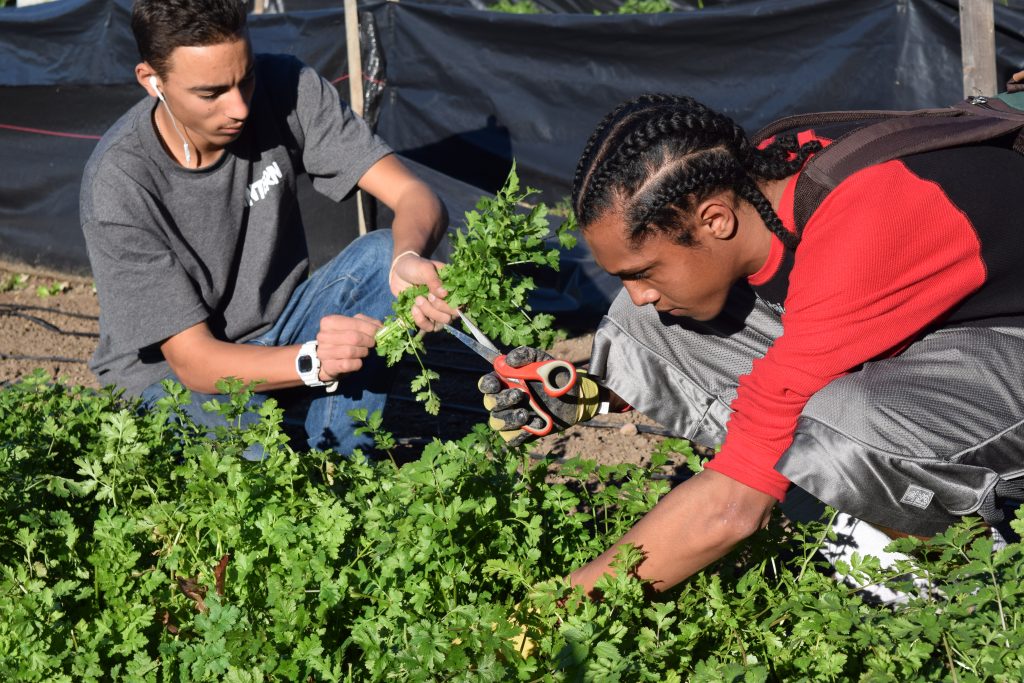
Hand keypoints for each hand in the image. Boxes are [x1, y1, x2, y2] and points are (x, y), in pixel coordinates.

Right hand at [316, 313, 381, 379]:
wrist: (329, 360)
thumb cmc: (344, 340)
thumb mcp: (354, 326)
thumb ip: (369, 323)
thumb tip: (382, 328)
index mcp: (329, 322)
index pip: (355, 323)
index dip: (370, 329)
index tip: (378, 333)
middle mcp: (323, 336)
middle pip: (353, 337)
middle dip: (368, 341)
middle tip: (372, 344)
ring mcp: (324, 352)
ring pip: (350, 352)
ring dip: (363, 352)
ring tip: (364, 352)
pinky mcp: (328, 366)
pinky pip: (348, 365)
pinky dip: (357, 363)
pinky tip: (357, 361)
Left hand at [389, 252, 456, 332]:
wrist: (398, 270)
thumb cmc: (415, 266)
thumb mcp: (425, 268)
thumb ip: (434, 280)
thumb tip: (444, 294)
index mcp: (452, 288)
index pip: (461, 304)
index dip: (451, 304)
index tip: (436, 294)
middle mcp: (447, 301)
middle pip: (451, 316)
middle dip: (437, 309)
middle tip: (425, 296)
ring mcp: (435, 311)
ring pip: (440, 324)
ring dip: (428, 314)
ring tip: (416, 300)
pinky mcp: (424, 316)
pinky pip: (427, 327)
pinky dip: (420, 320)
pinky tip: (413, 308)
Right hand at [477, 346, 602, 445]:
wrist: (575, 398)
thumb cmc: (556, 377)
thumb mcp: (545, 361)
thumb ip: (527, 355)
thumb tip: (509, 360)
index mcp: (505, 381)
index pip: (486, 383)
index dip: (487, 384)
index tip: (496, 384)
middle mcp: (504, 400)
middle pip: (490, 403)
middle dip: (502, 400)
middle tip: (520, 395)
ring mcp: (511, 417)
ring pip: (497, 423)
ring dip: (509, 419)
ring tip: (526, 414)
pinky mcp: (522, 432)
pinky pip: (511, 438)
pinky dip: (520, 434)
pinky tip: (535, 427)